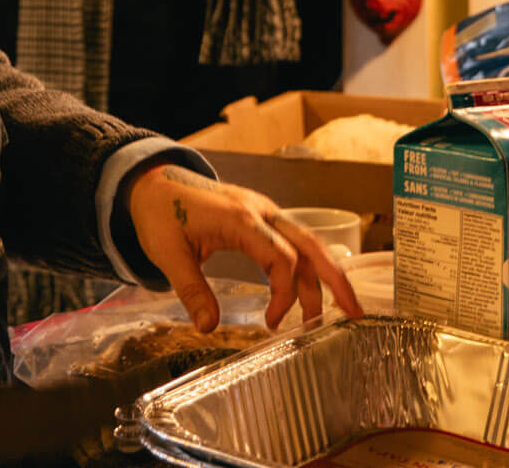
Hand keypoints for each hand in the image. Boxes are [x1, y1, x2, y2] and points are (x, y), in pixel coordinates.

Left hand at [124, 164, 363, 331]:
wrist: (152, 180)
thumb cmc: (159, 211)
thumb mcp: (167, 252)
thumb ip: (190, 289)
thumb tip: (209, 327)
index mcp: (241, 219)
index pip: (282, 258)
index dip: (285, 294)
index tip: (271, 322)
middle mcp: (261, 211)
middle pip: (310, 245)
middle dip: (336, 280)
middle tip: (355, 313)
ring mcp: (264, 211)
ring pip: (306, 242)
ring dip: (324, 275)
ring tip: (339, 310)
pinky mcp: (260, 216)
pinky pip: (293, 239)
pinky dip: (308, 264)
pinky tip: (312, 287)